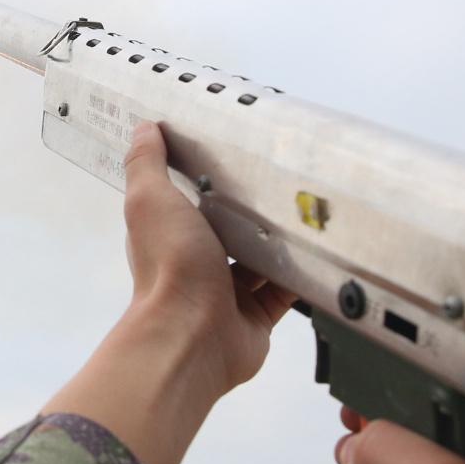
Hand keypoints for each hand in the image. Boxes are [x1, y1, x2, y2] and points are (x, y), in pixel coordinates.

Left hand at [121, 119, 293, 391]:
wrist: (191, 336)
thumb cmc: (170, 264)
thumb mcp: (149, 199)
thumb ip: (146, 163)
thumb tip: (144, 127)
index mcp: (171, 234)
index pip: (191, 200)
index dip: (210, 178)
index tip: (239, 150)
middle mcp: (198, 263)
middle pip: (230, 231)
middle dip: (253, 210)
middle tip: (287, 178)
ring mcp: (227, 294)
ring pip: (259, 261)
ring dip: (280, 241)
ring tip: (311, 208)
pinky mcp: (257, 318)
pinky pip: (283, 292)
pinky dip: (298, 276)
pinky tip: (320, 251)